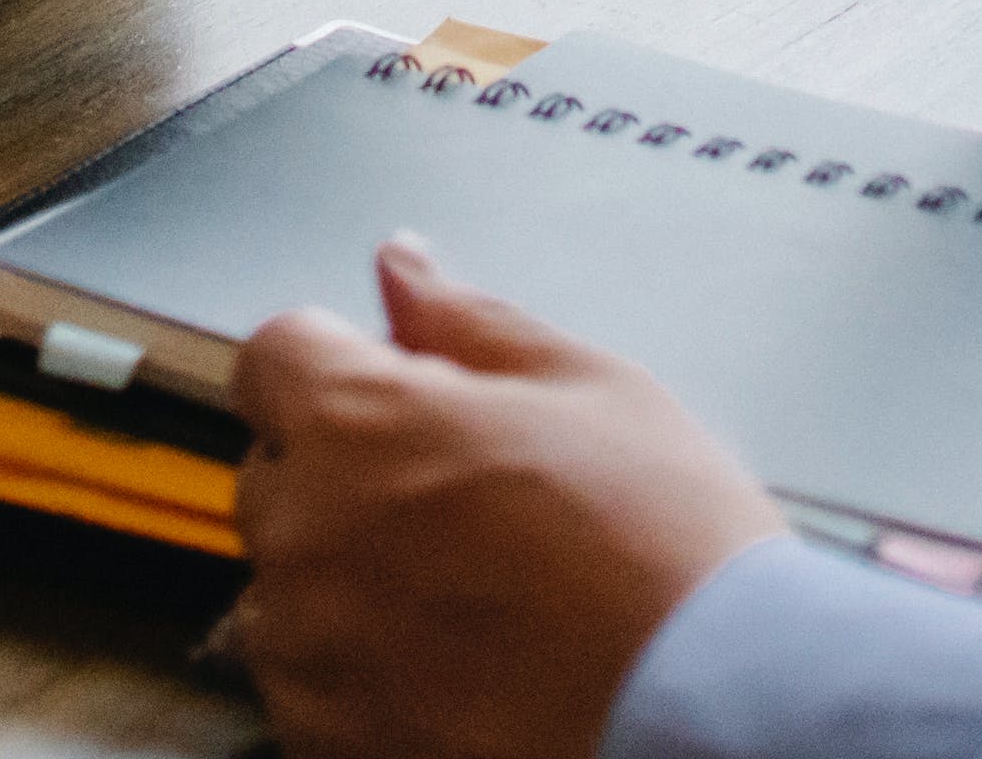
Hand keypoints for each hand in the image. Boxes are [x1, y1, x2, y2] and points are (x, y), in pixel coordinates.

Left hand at [233, 236, 788, 758]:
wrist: (709, 711)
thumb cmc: (666, 550)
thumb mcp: (589, 387)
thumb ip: (467, 322)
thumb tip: (403, 270)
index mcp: (360, 422)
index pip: (272, 355)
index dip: (336, 363)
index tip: (390, 390)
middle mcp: (307, 534)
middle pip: (275, 472)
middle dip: (343, 471)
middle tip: (462, 501)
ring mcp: (308, 652)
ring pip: (285, 589)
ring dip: (344, 580)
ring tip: (468, 599)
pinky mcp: (325, 741)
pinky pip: (307, 687)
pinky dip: (358, 673)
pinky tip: (457, 668)